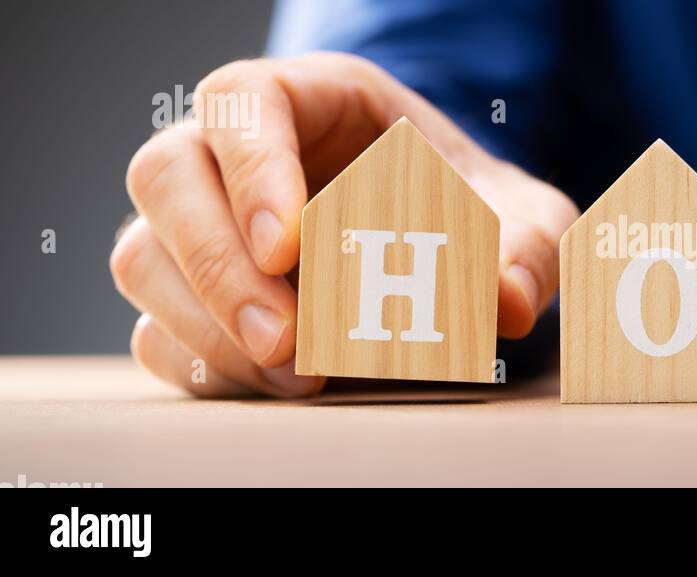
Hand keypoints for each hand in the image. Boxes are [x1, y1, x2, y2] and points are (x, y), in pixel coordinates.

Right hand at [111, 52, 578, 397]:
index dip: (252, 169)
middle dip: (218, 266)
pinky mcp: (193, 297)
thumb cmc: (474, 208)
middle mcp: (235, 154)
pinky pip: (155, 329)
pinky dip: (205, 366)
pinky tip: (274, 388)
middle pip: (166, 175)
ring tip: (298, 376)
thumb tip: (506, 300)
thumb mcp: (524, 216)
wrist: (449, 242)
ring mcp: (203, 224)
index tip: (288, 247)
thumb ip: (527, 248)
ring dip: (208, 325)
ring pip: (144, 257)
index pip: (242, 101)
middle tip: (288, 340)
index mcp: (311, 100)